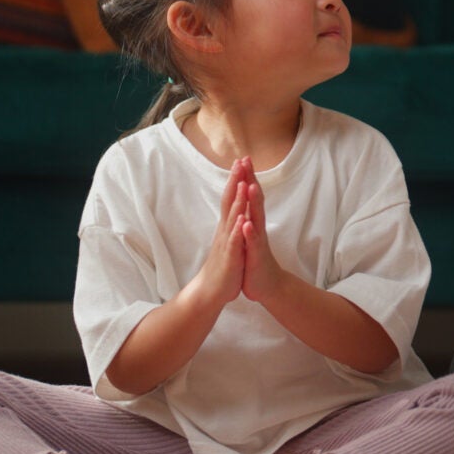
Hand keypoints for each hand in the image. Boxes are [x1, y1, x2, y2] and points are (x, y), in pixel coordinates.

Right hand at [187, 159, 248, 311]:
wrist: (210, 292)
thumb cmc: (222, 266)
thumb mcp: (227, 241)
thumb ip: (229, 225)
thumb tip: (233, 208)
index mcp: (226, 227)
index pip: (230, 198)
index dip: (235, 179)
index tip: (241, 160)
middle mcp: (225, 231)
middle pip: (229, 201)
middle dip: (235, 181)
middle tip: (239, 161)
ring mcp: (227, 243)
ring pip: (232, 218)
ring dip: (237, 201)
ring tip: (242, 183)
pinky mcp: (230, 257)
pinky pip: (235, 242)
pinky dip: (238, 229)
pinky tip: (243, 218)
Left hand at [236, 164, 291, 302]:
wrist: (267, 285)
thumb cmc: (255, 258)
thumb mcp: (250, 235)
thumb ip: (250, 216)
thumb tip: (247, 199)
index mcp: (253, 221)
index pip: (250, 196)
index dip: (246, 177)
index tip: (242, 158)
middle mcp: (257, 227)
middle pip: (255, 199)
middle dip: (250, 180)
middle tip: (247, 161)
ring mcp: (258, 241)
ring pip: (256, 218)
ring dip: (253, 202)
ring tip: (249, 186)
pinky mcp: (256, 256)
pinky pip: (253, 243)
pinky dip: (249, 233)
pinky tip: (246, 224)